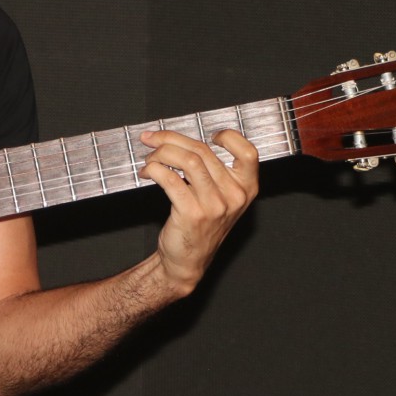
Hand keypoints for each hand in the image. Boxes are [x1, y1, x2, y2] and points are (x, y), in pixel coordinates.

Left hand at [136, 128, 259, 295]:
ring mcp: (215, 205)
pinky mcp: (192, 212)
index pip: (248, 153)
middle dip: (171, 139)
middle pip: (203, 151)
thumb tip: (181, 139)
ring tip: (149, 159)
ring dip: (161, 153)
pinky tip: (147, 172)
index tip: (208, 135)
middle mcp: (235, 196)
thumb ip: (213, 170)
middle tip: (152, 139)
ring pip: (187, 160)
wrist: (188, 260)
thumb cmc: (201, 225)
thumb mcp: (220, 198)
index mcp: (247, 188)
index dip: (229, 138)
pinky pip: (170, 178)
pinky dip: (154, 169)